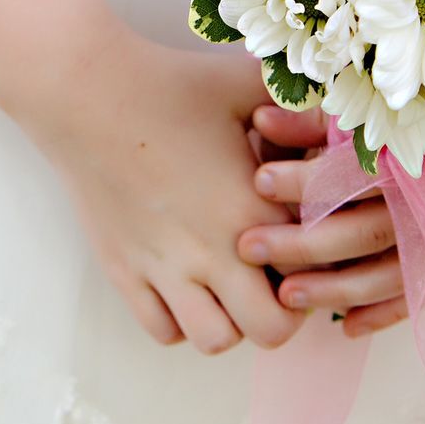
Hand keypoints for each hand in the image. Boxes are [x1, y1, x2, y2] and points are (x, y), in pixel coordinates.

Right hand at [10, 24, 303, 353]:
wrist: (86, 92)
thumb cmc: (170, 84)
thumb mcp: (246, 83)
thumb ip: (300, 103)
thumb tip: (339, 113)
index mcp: (253, 208)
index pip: (312, 277)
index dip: (315, 271)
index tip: (301, 252)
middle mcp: (213, 249)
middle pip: (271, 330)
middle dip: (278, 314)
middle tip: (266, 282)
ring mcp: (164, 266)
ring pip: (214, 340)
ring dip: (226, 322)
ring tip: (221, 289)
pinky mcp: (124, 270)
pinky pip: (161, 330)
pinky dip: (177, 320)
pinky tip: (179, 285)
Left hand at [240, 106, 409, 337]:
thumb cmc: (403, 135)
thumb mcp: (358, 123)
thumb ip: (312, 122)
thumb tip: (261, 119)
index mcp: (406, 160)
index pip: (350, 175)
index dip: (304, 179)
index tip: (258, 180)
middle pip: (361, 232)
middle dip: (302, 244)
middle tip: (248, 247)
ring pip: (385, 274)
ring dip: (334, 289)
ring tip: (284, 296)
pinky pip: (413, 299)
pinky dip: (382, 315)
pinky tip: (346, 327)